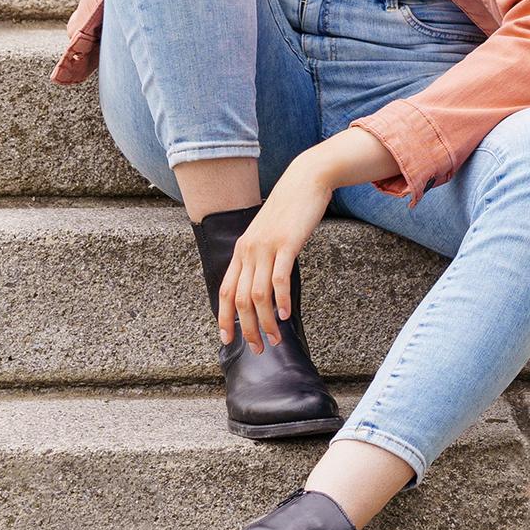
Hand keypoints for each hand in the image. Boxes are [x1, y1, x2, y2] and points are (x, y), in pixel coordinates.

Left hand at [218, 171, 333, 350]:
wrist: (305, 181)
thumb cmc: (289, 210)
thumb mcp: (267, 234)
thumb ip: (261, 257)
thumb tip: (262, 286)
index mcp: (241, 250)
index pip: (225, 291)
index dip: (223, 317)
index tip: (228, 339)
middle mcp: (249, 250)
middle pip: (240, 300)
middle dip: (248, 328)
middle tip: (259, 348)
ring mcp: (266, 247)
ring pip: (258, 295)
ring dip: (266, 322)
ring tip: (276, 338)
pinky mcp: (287, 243)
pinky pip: (279, 279)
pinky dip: (282, 301)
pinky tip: (288, 315)